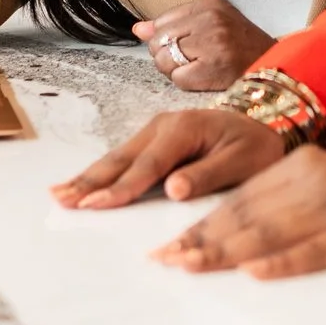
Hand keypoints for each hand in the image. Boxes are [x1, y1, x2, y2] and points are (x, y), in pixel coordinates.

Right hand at [49, 108, 284, 209]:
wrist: (265, 120)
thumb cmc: (256, 144)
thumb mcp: (243, 161)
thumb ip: (208, 175)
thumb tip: (173, 190)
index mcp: (184, 130)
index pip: (148, 166)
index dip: (121, 187)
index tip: (96, 204)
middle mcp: (163, 126)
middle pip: (122, 159)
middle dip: (90, 181)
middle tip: (62, 200)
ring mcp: (155, 130)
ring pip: (117, 157)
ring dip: (88, 177)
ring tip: (59, 194)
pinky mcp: (153, 139)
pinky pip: (123, 158)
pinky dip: (101, 172)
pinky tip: (80, 184)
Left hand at [132, 0, 274, 92]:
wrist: (278, 67)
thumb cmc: (242, 48)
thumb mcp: (211, 24)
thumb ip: (173, 24)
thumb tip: (138, 29)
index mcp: (209, 4)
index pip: (162, 22)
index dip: (169, 40)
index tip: (188, 46)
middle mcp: (210, 19)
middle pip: (159, 42)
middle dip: (169, 56)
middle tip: (194, 61)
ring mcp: (212, 43)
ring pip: (164, 61)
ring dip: (176, 71)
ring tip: (200, 69)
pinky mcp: (213, 68)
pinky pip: (177, 79)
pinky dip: (187, 83)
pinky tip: (205, 79)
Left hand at [153, 154, 325, 279]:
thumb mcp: (323, 189)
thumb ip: (284, 204)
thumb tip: (231, 238)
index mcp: (301, 165)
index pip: (240, 197)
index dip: (201, 221)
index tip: (166, 245)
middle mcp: (313, 180)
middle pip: (247, 213)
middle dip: (202, 239)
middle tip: (164, 261)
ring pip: (272, 231)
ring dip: (228, 251)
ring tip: (192, 266)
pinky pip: (315, 250)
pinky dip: (284, 261)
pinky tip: (256, 272)